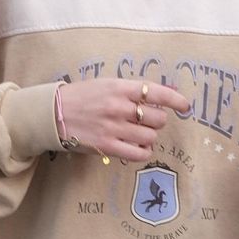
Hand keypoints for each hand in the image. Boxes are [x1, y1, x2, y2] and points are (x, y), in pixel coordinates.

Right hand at [58, 79, 192, 163]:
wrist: (54, 113)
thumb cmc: (82, 96)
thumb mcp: (107, 84)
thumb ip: (134, 89)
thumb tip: (168, 91)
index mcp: (119, 88)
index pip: (156, 92)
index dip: (176, 100)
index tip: (185, 106)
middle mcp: (118, 107)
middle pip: (157, 118)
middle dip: (156, 120)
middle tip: (146, 120)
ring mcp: (113, 128)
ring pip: (150, 136)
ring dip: (149, 135)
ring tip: (138, 133)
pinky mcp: (107, 146)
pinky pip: (138, 153)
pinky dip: (143, 151)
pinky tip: (139, 147)